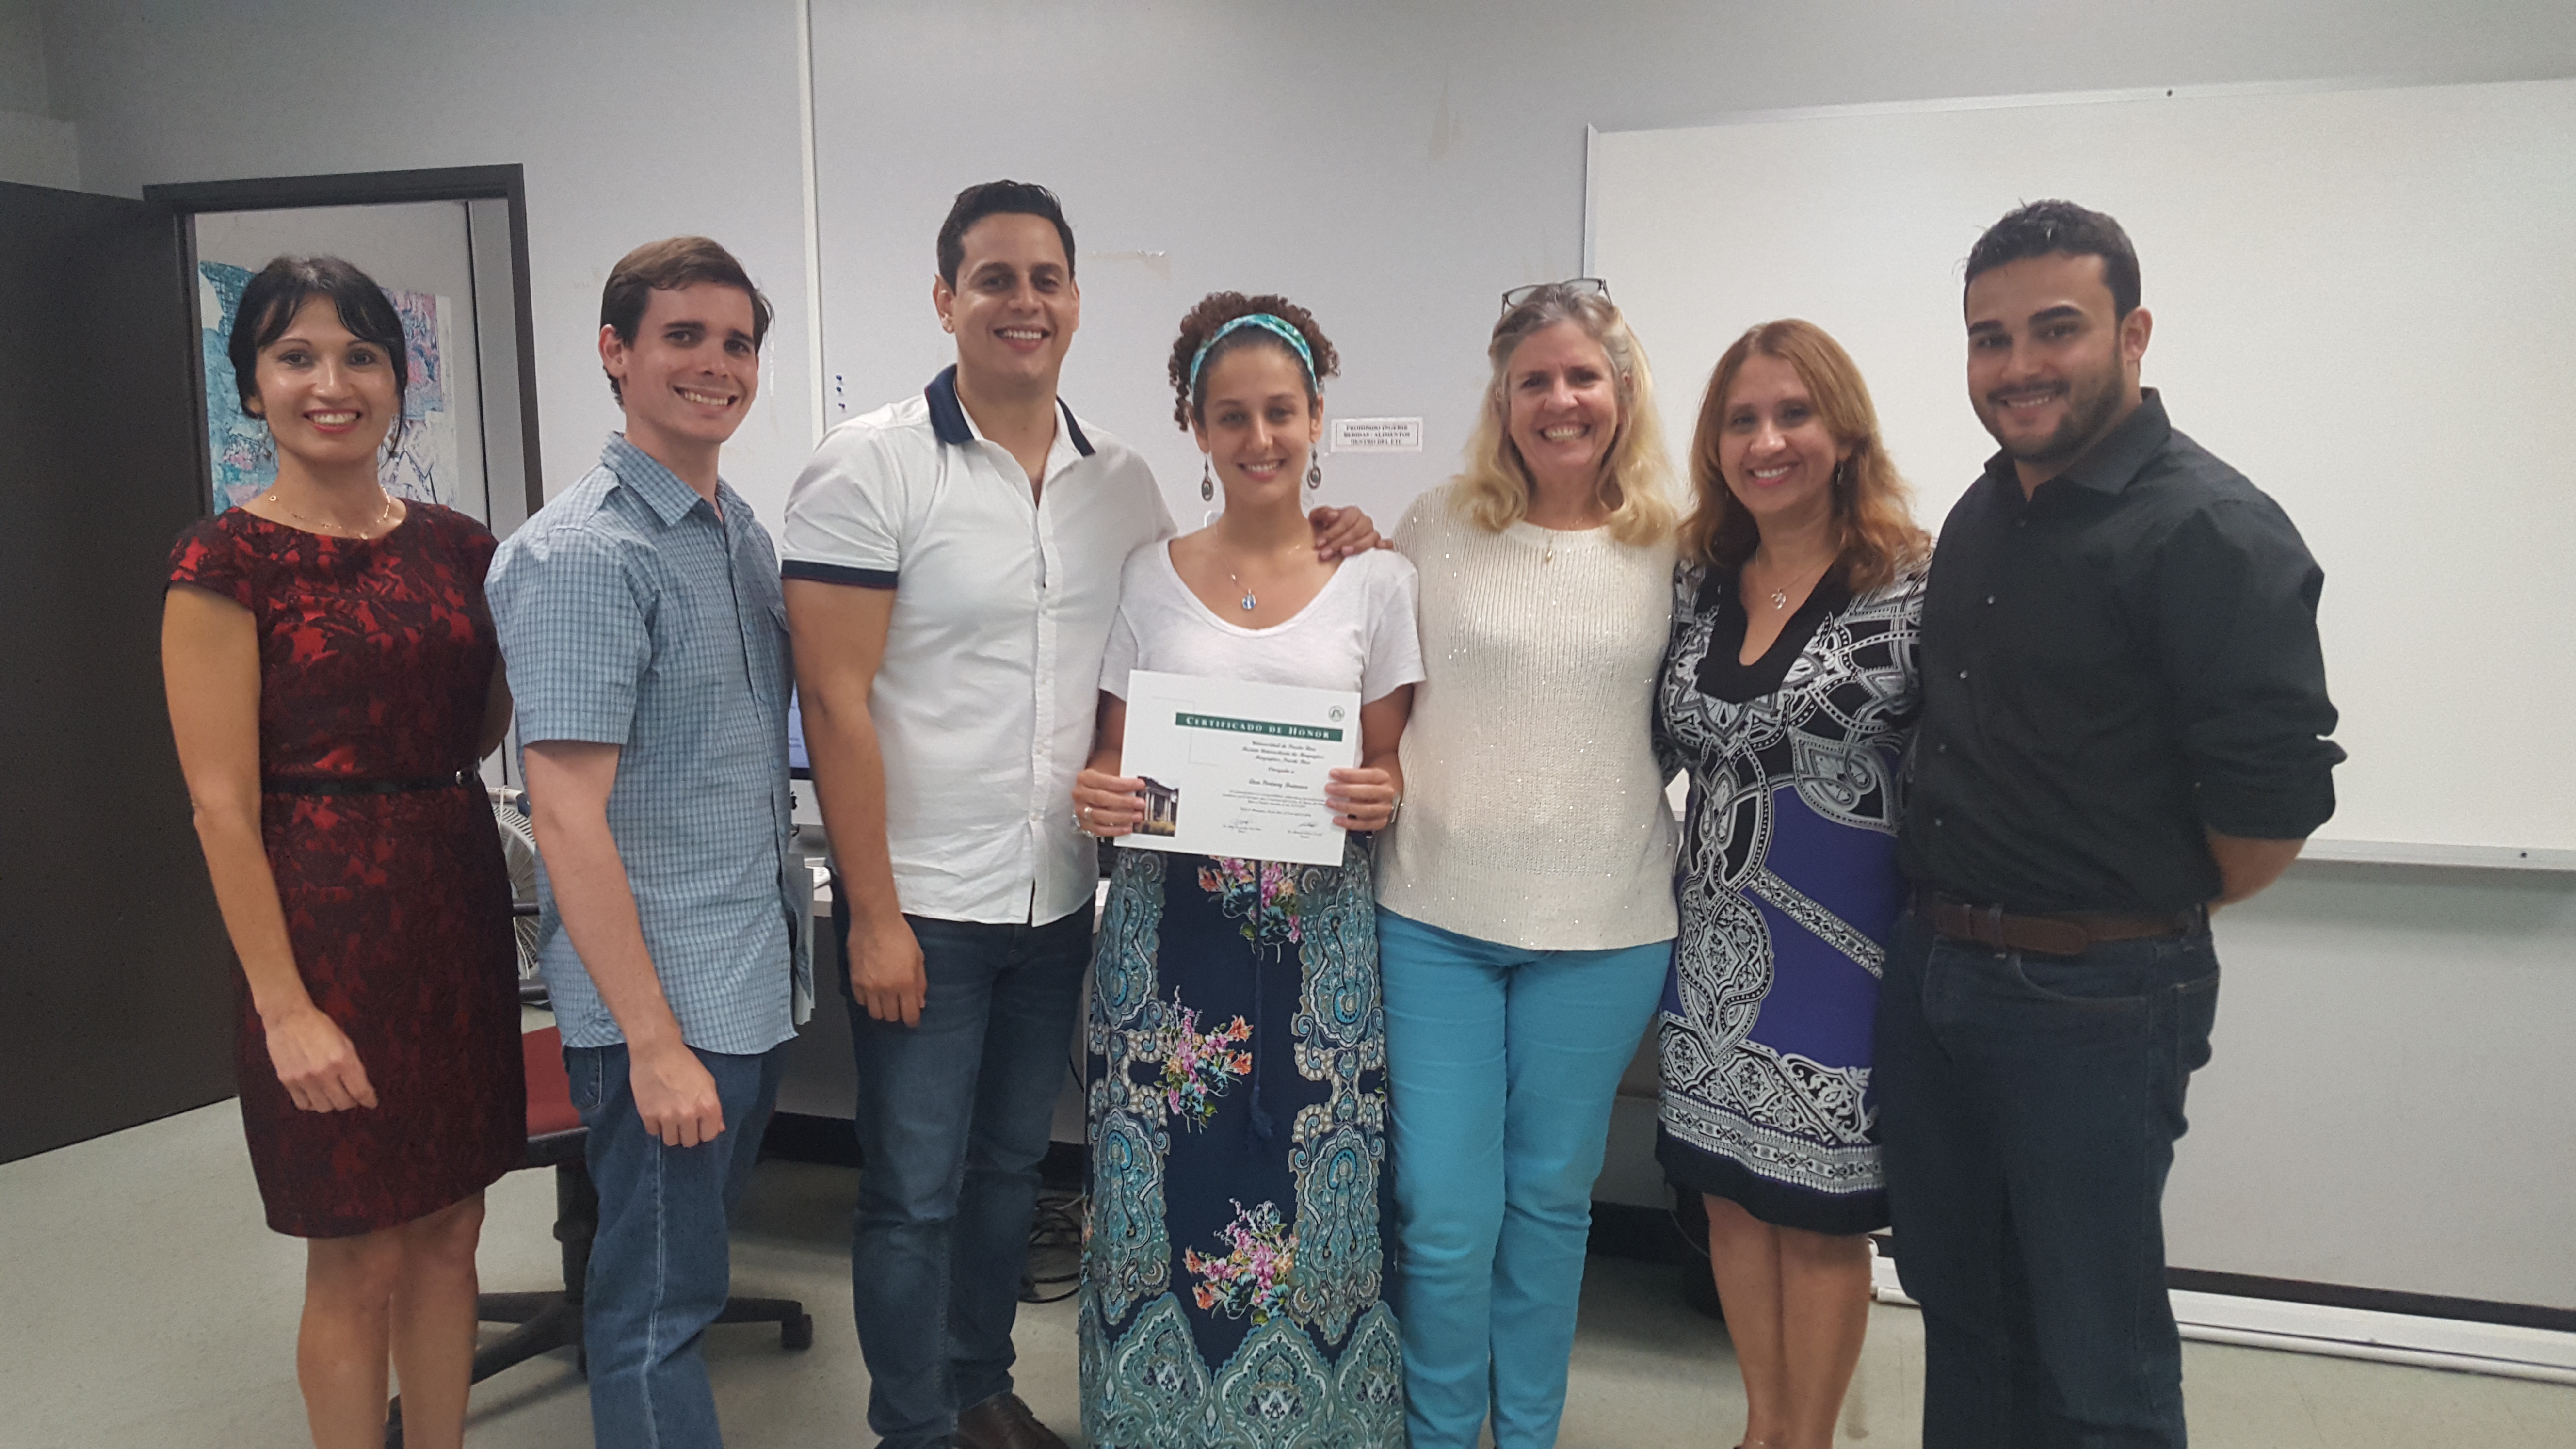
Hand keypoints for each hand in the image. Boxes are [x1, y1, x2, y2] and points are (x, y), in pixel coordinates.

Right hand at [262, 1002, 377, 1112]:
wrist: (288, 1017)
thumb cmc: (318, 1026)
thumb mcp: (345, 1041)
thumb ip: (353, 1065)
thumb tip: (361, 1087)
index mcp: (342, 1059)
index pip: (360, 1091)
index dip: (369, 1100)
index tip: (371, 1102)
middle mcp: (323, 1072)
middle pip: (343, 1104)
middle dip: (350, 1101)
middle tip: (350, 1095)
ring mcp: (304, 1078)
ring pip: (324, 1108)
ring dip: (331, 1104)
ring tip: (332, 1095)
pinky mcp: (288, 1081)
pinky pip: (303, 1104)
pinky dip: (311, 1103)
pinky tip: (314, 1095)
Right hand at [628, 1038, 724, 1147]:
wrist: (657, 1051)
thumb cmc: (685, 1063)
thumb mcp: (708, 1082)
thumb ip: (714, 1108)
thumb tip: (719, 1128)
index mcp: (708, 1106)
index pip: (709, 1136)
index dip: (704, 1131)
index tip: (698, 1125)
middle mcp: (689, 1114)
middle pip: (689, 1142)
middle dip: (687, 1133)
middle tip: (682, 1121)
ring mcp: (667, 1116)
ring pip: (671, 1141)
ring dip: (671, 1132)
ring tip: (669, 1118)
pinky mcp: (648, 1114)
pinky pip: (653, 1132)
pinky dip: (655, 1125)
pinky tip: (657, 1111)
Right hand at [849, 912, 927, 1026]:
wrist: (875, 920)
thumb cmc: (898, 934)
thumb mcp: (918, 957)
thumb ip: (920, 983)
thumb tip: (920, 1002)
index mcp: (906, 983)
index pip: (910, 1015)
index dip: (913, 1020)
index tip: (913, 1019)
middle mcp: (887, 988)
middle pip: (891, 1017)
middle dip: (897, 1014)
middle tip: (899, 1005)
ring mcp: (869, 986)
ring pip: (875, 1013)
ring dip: (882, 1009)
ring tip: (886, 999)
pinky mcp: (855, 981)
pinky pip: (860, 1001)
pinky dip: (867, 1000)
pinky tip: (873, 990)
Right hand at [1074, 767, 1145, 837]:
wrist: (1088, 791)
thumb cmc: (1101, 781)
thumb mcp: (1108, 772)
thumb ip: (1120, 777)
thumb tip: (1139, 784)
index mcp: (1085, 778)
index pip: (1106, 781)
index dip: (1124, 784)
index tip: (1140, 785)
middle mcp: (1080, 794)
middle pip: (1103, 799)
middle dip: (1124, 802)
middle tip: (1140, 803)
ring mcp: (1081, 810)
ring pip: (1101, 816)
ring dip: (1122, 817)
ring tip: (1137, 816)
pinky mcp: (1084, 824)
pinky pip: (1099, 830)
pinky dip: (1115, 830)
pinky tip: (1127, 828)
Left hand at [1308, 504, 1388, 559]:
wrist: (1328, 545)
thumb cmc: (1324, 531)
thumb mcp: (1317, 519)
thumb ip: (1322, 513)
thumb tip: (1333, 515)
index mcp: (1351, 513)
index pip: (1345, 521)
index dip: (1332, 532)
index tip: (1320, 543)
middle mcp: (1363, 522)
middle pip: (1356, 530)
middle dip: (1339, 543)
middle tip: (1326, 552)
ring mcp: (1372, 533)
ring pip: (1371, 537)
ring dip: (1358, 545)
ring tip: (1345, 553)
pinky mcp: (1377, 545)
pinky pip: (1387, 544)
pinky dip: (1385, 545)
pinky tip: (1378, 548)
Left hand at [1325, 765, 1398, 831]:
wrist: (1379, 793)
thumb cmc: (1367, 782)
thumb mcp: (1362, 771)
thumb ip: (1351, 771)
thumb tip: (1334, 773)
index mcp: (1383, 777)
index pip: (1368, 775)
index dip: (1350, 775)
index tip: (1333, 773)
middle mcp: (1386, 793)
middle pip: (1368, 792)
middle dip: (1346, 790)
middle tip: (1329, 788)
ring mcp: (1384, 809)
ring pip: (1366, 810)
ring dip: (1346, 807)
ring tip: (1331, 803)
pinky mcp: (1380, 822)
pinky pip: (1365, 825)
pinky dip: (1349, 823)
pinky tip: (1337, 819)